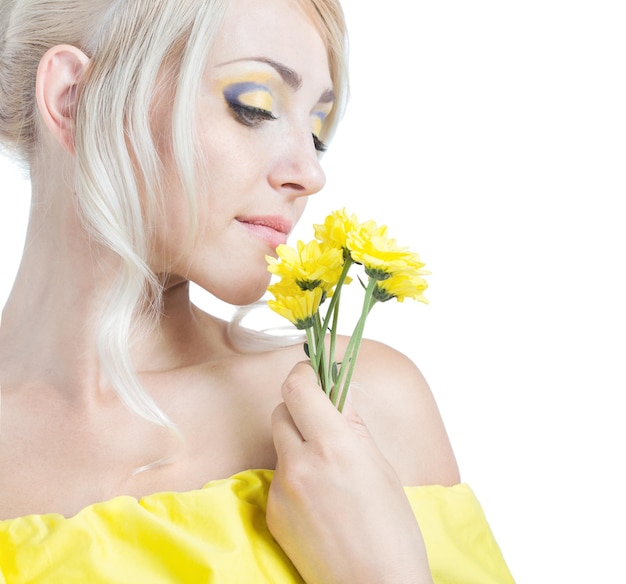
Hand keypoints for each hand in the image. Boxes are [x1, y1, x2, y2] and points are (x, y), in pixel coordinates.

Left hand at [267, 362, 432, 583]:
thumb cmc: (392, 530)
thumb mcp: (380, 466)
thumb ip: (353, 424)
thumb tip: (339, 393)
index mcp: (334, 446)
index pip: (297, 389)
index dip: (302, 374)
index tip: (311, 373)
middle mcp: (300, 464)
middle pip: (281, 412)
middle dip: (299, 408)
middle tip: (322, 421)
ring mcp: (282, 491)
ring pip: (281, 445)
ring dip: (298, 444)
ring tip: (327, 471)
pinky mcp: (273, 514)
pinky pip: (279, 478)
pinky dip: (295, 476)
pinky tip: (319, 500)